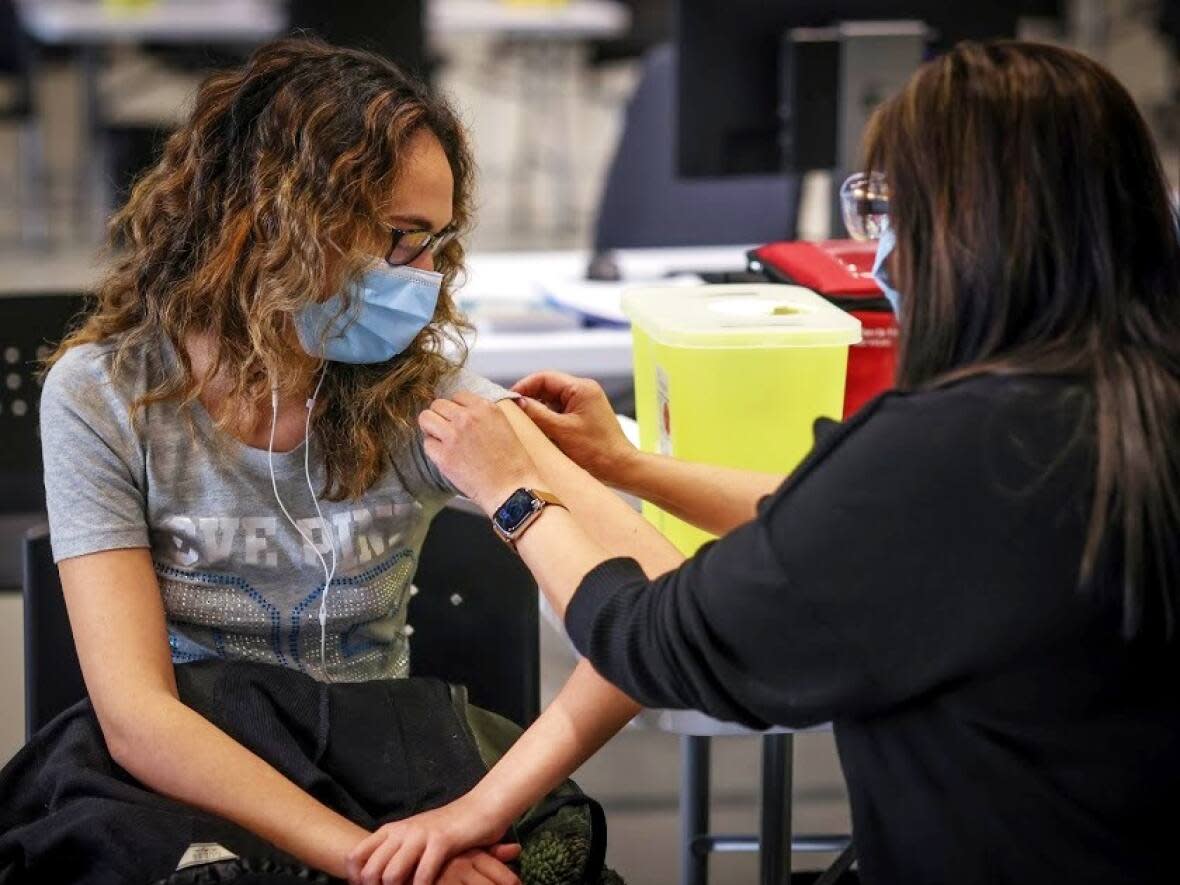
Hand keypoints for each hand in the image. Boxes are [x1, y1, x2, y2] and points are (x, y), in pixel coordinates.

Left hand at [346, 793, 518, 884]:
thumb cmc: (451, 828)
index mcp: (391, 830)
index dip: (356, 880)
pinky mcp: (441, 840)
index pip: (356, 857)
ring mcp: (420, 835)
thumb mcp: (418, 837)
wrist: (483, 806)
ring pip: (391, 875)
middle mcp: (401, 831)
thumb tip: (379, 878)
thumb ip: (399, 853)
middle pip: (370, 871)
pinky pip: (422, 875)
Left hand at [418, 392, 542, 514]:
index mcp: (486, 408)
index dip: (456, 408)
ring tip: (440, 440)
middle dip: (440, 416)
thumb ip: (485, 416)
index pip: (458, 395)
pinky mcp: (444, 456)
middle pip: (438, 404)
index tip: (457, 417)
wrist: (514, 490)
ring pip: (426, 419)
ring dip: (431, 428)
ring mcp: (453, 436)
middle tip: (446, 429)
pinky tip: (446, 457)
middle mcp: (467, 418)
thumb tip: (466, 413)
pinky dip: (434, 450)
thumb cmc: (514, 465)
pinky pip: (427, 444)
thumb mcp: (505, 427)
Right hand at [512, 372, 637, 485]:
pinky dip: (547, 419)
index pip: (544, 378)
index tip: (509, 399)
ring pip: (551, 401)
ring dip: (538, 411)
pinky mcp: (582, 416)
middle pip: (547, 388)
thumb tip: (517, 402)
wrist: (620, 467)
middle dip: (529, 399)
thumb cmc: (597, 451)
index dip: (524, 387)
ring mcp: (583, 403)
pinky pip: (559, 412)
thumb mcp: (561, 431)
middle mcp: (583, 391)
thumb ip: (537, 414)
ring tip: (524, 423)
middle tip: (512, 412)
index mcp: (581, 388)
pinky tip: (538, 430)